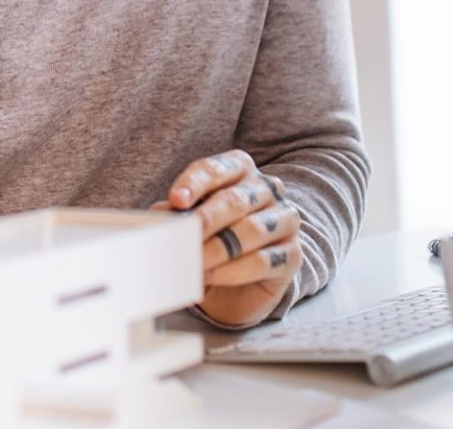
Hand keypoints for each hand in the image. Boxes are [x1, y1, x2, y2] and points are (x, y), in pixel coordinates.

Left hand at [158, 150, 300, 329]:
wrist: (236, 283)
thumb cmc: (210, 239)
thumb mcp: (187, 222)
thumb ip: (176, 215)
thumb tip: (160, 218)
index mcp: (240, 169)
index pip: (216, 169)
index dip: (194, 183)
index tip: (176, 200)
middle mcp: (267, 189)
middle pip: (235, 200)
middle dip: (206, 220)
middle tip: (183, 238)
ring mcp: (285, 220)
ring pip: (252, 230)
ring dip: (218, 249)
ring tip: (193, 263)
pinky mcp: (292, 254)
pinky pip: (264, 261)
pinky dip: (233, 271)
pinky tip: (211, 276)